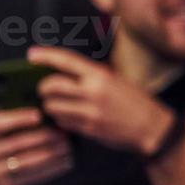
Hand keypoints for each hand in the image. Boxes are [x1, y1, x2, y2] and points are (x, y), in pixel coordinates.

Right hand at [0, 108, 72, 184]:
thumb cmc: (1, 153)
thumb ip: (15, 126)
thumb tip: (48, 113)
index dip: (19, 117)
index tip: (40, 114)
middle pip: (16, 143)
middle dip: (42, 137)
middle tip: (63, 133)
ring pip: (25, 162)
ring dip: (49, 154)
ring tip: (67, 147)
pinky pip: (30, 177)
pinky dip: (50, 169)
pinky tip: (66, 162)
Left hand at [29, 46, 174, 155]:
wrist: (153, 128)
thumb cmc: (135, 102)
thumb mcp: (116, 81)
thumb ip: (91, 76)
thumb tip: (62, 72)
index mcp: (101, 75)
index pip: (66, 60)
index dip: (45, 56)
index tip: (31, 55)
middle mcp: (94, 92)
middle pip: (51, 85)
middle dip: (43, 88)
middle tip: (45, 89)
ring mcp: (90, 112)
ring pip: (52, 106)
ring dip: (50, 105)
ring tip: (58, 105)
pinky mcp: (89, 129)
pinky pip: (63, 122)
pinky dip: (61, 119)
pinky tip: (69, 117)